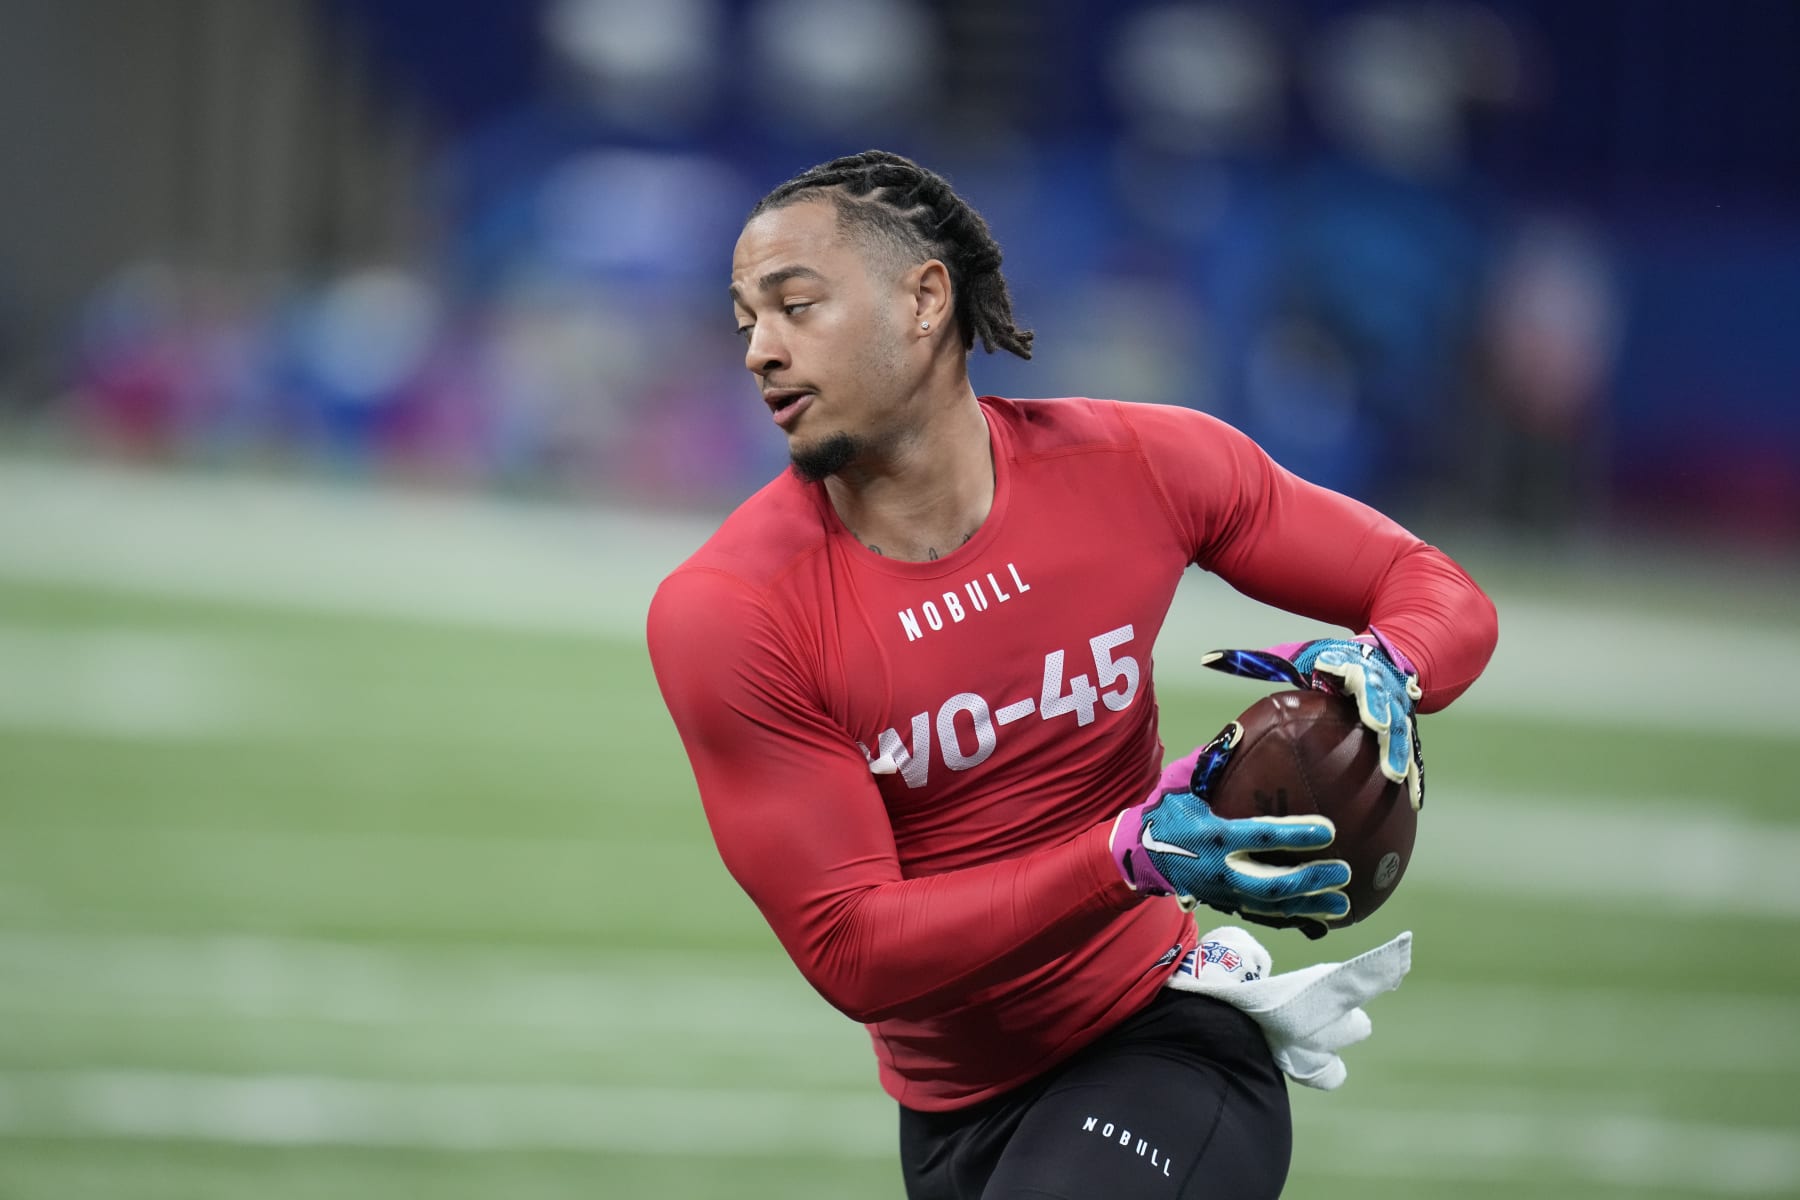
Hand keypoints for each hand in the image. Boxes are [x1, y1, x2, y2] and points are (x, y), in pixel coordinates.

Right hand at [1110, 724, 1351, 927]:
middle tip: (1343, 872)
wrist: (1140, 855)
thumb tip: (1238, 732)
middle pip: (1271, 883)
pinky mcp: (1227, 903)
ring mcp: (1224, 892)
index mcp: (1214, 835)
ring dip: (1309, 906)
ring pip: (1272, 906)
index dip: (1296, 834)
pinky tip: (1321, 917)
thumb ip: (1208, 762)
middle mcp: (1221, 869)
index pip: (1261, 835)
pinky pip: (1265, 916)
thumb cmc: (1167, 814)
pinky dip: (1295, 918)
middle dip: (1309, 881)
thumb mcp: (1179, 784)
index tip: (1329, 830)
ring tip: (1342, 905)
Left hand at [1202, 636, 1423, 809]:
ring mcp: (1399, 709)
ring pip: (1404, 729)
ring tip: (1396, 776)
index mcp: (1348, 667)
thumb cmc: (1330, 662)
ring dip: (1401, 750)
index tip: (1331, 673)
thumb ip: (1256, 661)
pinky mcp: (1409, 729)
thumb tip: (1206, 659)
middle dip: (1382, 711)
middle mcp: (1379, 686)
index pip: (1347, 665)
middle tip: (1378, 727)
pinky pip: (1414, 753)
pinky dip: (1416, 774)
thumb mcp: (1297, 656)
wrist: (1387, 654)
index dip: (1343, 668)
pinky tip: (1413, 801)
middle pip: (1384, 698)